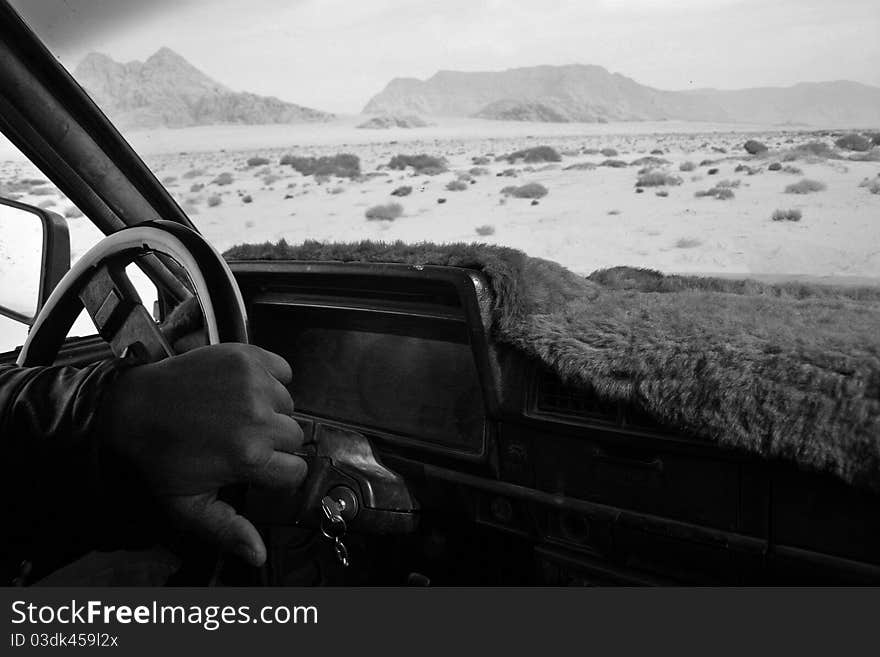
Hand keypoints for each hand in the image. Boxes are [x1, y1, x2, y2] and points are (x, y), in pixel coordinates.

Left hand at [98, 343, 306, 566]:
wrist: (133, 406)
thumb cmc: (161, 457)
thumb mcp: (189, 505)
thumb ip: (227, 530)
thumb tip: (259, 555)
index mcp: (250, 457)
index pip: (295, 470)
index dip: (276, 472)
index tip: (256, 466)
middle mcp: (259, 418)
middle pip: (294, 436)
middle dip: (274, 441)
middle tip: (241, 439)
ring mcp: (255, 383)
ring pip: (289, 404)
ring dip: (271, 410)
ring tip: (237, 412)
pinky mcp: (248, 356)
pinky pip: (283, 370)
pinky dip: (271, 377)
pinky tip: (245, 388)